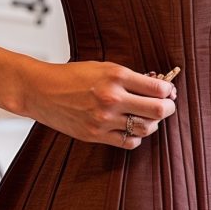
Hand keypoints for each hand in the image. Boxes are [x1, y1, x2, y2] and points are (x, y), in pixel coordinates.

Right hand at [21, 60, 176, 149]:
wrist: (41, 90)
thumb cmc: (71, 76)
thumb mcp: (102, 67)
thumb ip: (129, 78)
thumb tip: (156, 88)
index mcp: (115, 76)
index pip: (157, 88)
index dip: (169, 90)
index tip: (169, 91)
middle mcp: (112, 98)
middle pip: (157, 110)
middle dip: (168, 108)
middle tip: (168, 105)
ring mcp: (104, 119)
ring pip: (146, 129)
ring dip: (154, 123)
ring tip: (149, 116)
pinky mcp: (95, 135)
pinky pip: (129, 142)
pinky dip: (137, 137)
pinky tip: (132, 128)